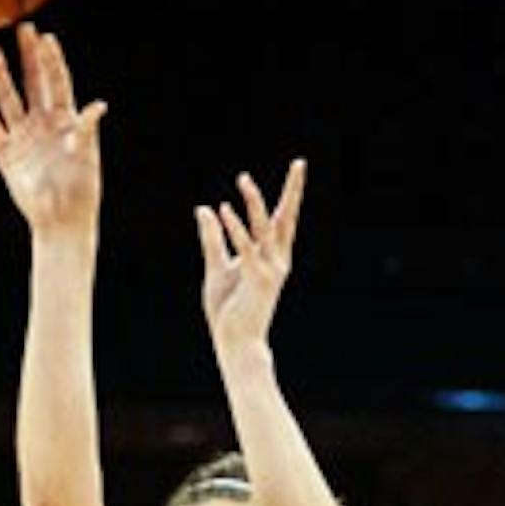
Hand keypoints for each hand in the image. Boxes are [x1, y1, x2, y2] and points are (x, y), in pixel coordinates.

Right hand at [0, 21, 105, 236]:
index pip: (58, 83)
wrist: (62, 222)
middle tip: (23, 29)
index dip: (52, 61)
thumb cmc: (81, 191)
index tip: (47, 38)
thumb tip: (98, 106)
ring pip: (10, 100)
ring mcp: (24, 138)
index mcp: (66, 121)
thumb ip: (87, 130)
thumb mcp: (87, 158)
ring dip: (2, 77)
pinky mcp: (7, 156)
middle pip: (34, 83)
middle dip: (29, 56)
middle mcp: (43, 124)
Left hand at [196, 162, 305, 356]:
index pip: (282, 220)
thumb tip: (204, 208)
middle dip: (293, 190)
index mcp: (273, 257)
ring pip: (265, 228)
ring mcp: (270, 270)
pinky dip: (235, 228)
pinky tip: (224, 209)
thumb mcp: (217, 267)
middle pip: (286, 218)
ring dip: (254, 202)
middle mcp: (277, 260)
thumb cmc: (229, 310)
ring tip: (243, 179)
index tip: (298, 168)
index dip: (290, 194)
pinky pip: (246, 248)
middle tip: (300, 163)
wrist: (236, 343)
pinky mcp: (257, 280)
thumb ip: (213, 238)